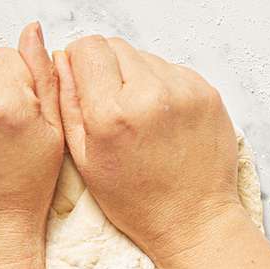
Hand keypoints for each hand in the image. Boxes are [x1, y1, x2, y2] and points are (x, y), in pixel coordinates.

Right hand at [54, 35, 245, 265]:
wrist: (195, 222)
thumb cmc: (138, 201)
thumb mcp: (85, 159)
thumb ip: (67, 102)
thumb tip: (60, 57)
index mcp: (113, 113)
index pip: (88, 47)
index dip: (82, 63)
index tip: (87, 85)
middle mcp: (151, 94)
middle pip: (116, 46)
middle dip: (109, 70)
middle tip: (115, 108)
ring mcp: (185, 92)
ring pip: (146, 57)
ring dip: (138, 78)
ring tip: (143, 119)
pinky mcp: (208, 94)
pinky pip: (174, 71)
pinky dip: (165, 88)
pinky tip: (165, 121)